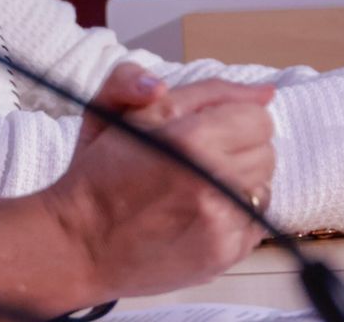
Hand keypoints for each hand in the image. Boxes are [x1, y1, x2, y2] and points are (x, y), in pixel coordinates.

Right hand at [49, 78, 276, 297]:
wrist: (77, 243)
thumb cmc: (97, 173)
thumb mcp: (125, 107)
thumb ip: (194, 88)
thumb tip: (263, 92)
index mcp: (190, 138)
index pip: (257, 117)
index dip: (233, 118)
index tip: (210, 129)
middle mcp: (211, 180)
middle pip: (266, 151)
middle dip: (238, 149)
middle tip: (201, 158)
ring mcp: (219, 222)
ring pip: (264, 186)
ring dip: (239, 182)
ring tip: (201, 186)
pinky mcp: (222, 254)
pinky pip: (256, 223)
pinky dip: (235, 215)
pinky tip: (203, 214)